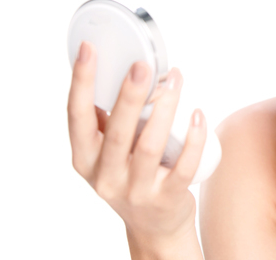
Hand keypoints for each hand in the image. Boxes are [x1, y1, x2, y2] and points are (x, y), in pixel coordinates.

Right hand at [67, 41, 207, 250]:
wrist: (154, 227)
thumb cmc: (131, 177)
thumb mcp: (107, 152)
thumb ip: (108, 119)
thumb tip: (119, 67)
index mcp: (85, 158)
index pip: (77, 116)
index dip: (81, 81)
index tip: (89, 49)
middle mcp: (106, 176)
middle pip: (117, 132)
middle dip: (129, 96)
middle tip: (143, 65)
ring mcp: (136, 190)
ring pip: (150, 146)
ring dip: (165, 110)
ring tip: (176, 81)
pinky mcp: (167, 198)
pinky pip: (184, 167)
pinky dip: (193, 139)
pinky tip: (198, 115)